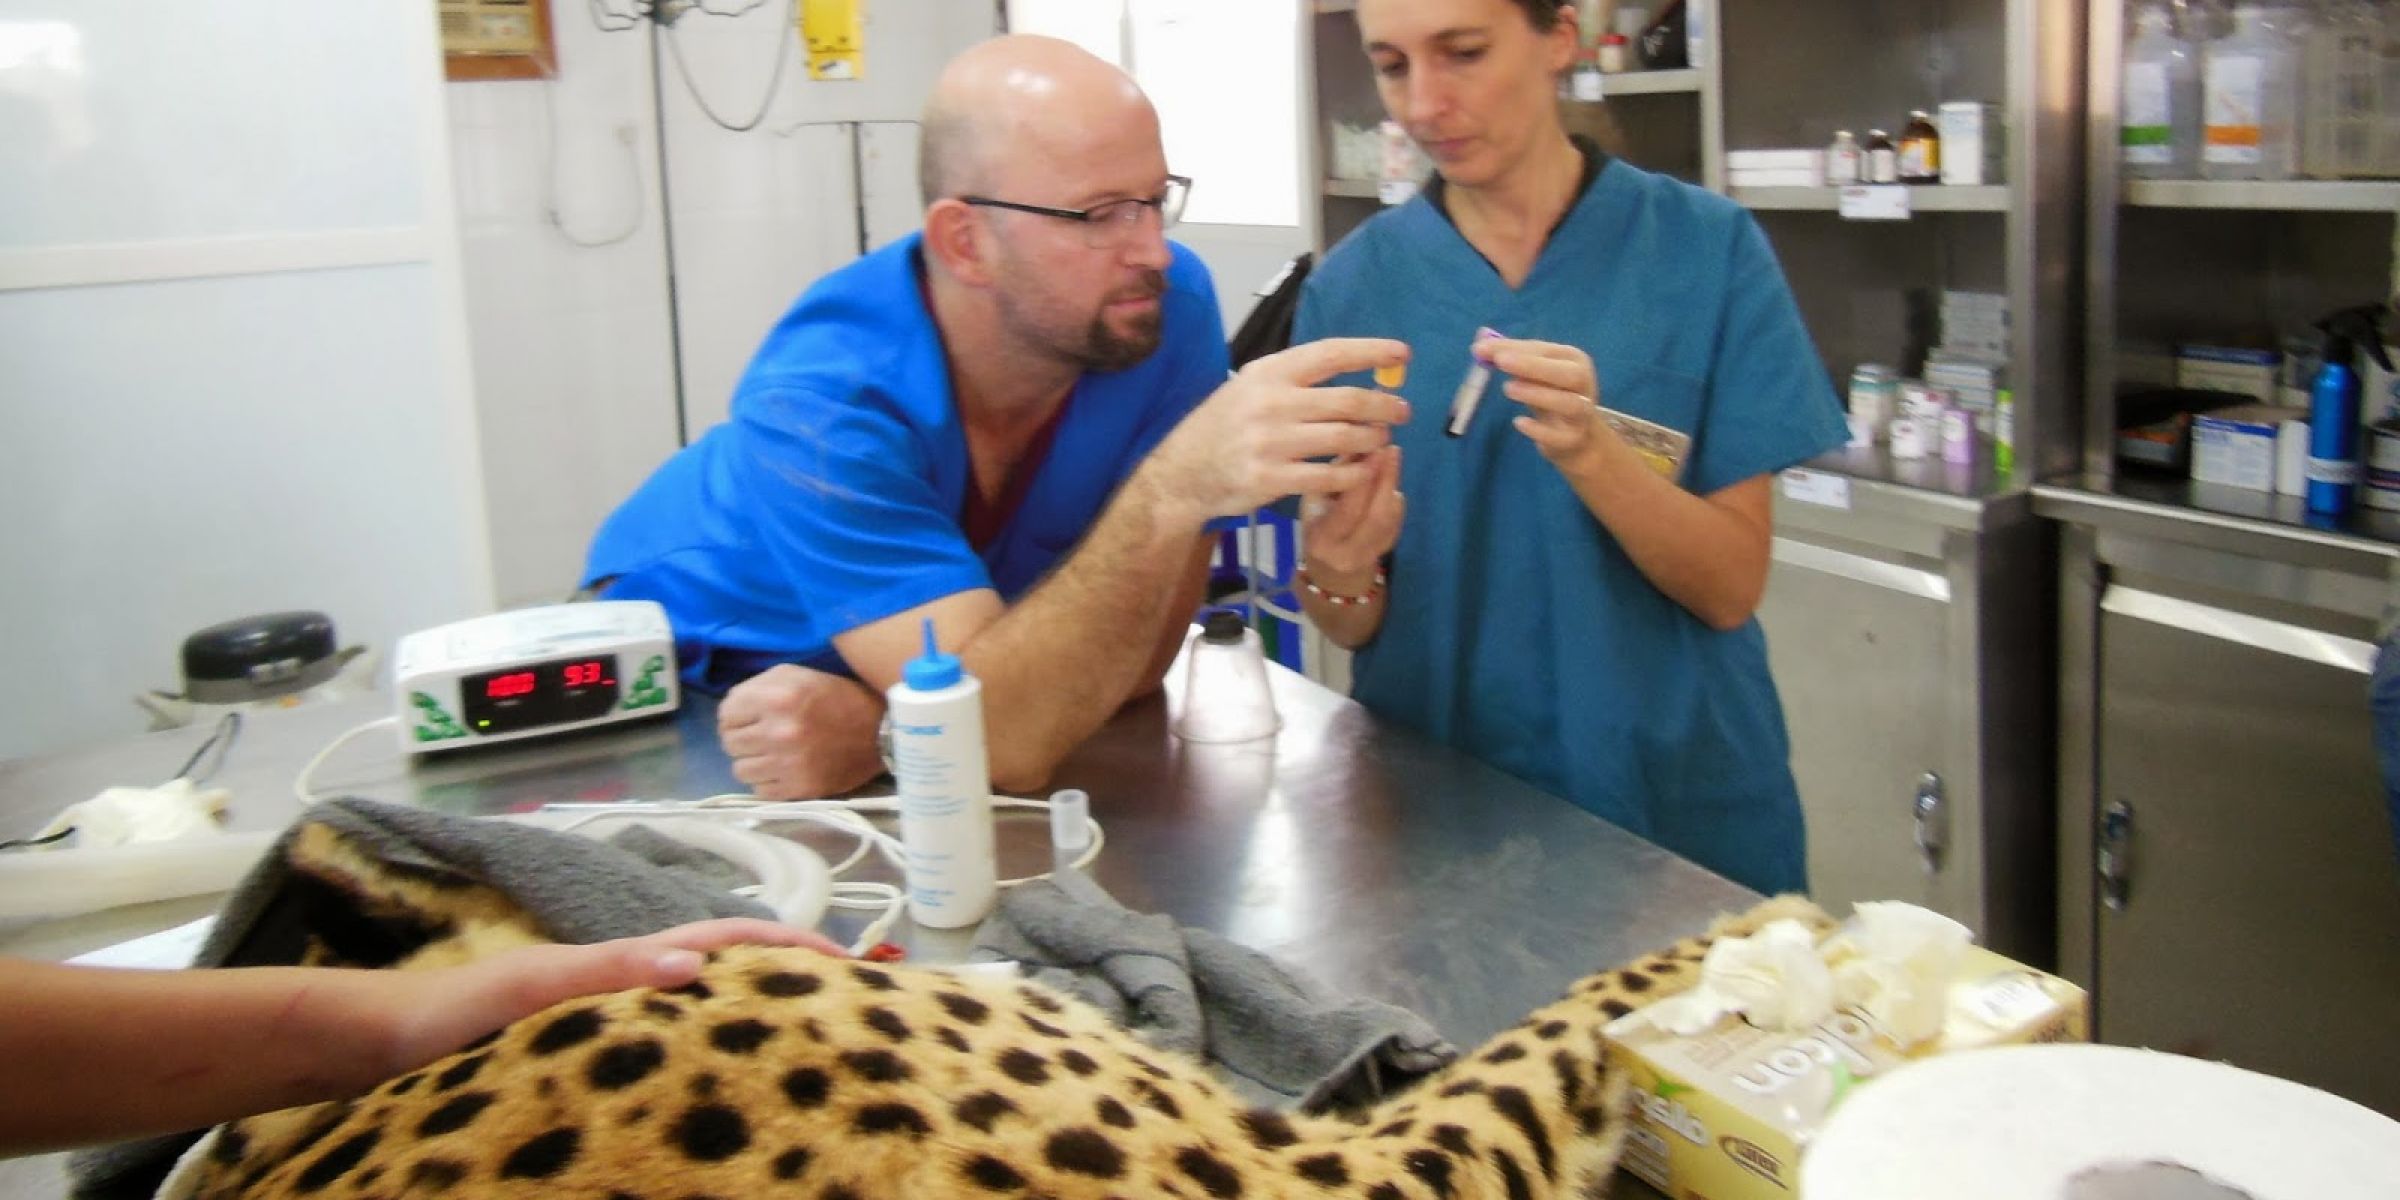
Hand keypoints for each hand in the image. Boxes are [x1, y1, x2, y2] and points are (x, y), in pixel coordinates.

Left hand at [387, 918, 840, 1073]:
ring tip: (804, 1057)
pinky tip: (715, 1102)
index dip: (783, 944)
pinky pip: (662, 1061)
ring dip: (750, 1025)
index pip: (719, 941)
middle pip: (720, 976)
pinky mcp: (584, 1066)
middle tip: (847, 1014)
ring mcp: (604, 1026)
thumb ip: (607, 971)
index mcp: (619, 962)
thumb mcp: (529, 988)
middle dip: (785, 984)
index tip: (843, 961)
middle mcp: (622, 989)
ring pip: (695, 1017)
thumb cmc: (447, 1013)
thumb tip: (695, 962)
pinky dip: (703, 1067)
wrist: (375, 1048)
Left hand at [719, 665, 886, 798]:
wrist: (879, 732)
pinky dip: (767, 781)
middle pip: (729, 742)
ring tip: (772, 754)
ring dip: (753, 762)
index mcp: (777, 698)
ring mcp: (788, 764)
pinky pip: (759, 791)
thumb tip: (731, 710)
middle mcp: (778, 732)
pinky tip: (783, 769)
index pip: (726, 713)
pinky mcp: (799, 789)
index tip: (751, 716)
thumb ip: (757, 686)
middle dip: (742, 737)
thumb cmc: (835, 698)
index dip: (737, 714)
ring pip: (740, 770)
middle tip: (762, 735)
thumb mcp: (797, 675)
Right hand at [1144, 338, 1410, 521]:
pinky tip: (1363, 470)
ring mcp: (1271, 443)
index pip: (1331, 354)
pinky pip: (1329, 477)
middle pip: (1347, 400)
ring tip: (1381, 440)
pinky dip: (1353, 474)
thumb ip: (1295, 379)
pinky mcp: (1271, 479)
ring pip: (1344, 439)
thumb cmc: (1225, 425)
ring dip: (1372, 440)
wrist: (1184, 472)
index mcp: (1269, 373)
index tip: (1402, 354)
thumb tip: (1352, 368)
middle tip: (1403, 411)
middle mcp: (1271, 403)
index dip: (1371, 352)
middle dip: (1384, 405)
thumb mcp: (1250, 386)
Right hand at [1300, 445, 1402, 583]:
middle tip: (1389, 448)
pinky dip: (1395, 496)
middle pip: (1375, 515)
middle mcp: (1346, 554)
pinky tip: (1388, 479)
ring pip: (1390, 517)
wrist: (1329, 562)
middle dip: (1386, 479)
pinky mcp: (1385, 551)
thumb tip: (1359, 440)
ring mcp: (1369, 556)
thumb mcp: (1315, 496)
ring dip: (1392, 484)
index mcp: (1322, 539)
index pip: (1348, 510)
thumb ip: (1337, 472)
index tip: (1372, 450)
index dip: (1363, 481)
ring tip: (1390, 456)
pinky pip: (1396, 520)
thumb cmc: (1317, 518)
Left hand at [1485, 337, 1625, 478]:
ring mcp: (1582, 414)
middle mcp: (1583, 384)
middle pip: (1566, 373)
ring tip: (1508, 388)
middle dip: (1533, 365)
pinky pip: (1558, 436)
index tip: (1483, 347)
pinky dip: (1539, 430)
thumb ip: (1512, 358)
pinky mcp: (1573, 440)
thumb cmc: (1551, 396)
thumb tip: (1481, 342)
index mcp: (1574, 360)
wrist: (1578, 438)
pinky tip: (1518, 422)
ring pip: (1569, 403)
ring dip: (1538, 394)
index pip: (1544, 350)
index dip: (1514, 347)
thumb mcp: (1536, 375)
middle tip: (1500, 361)